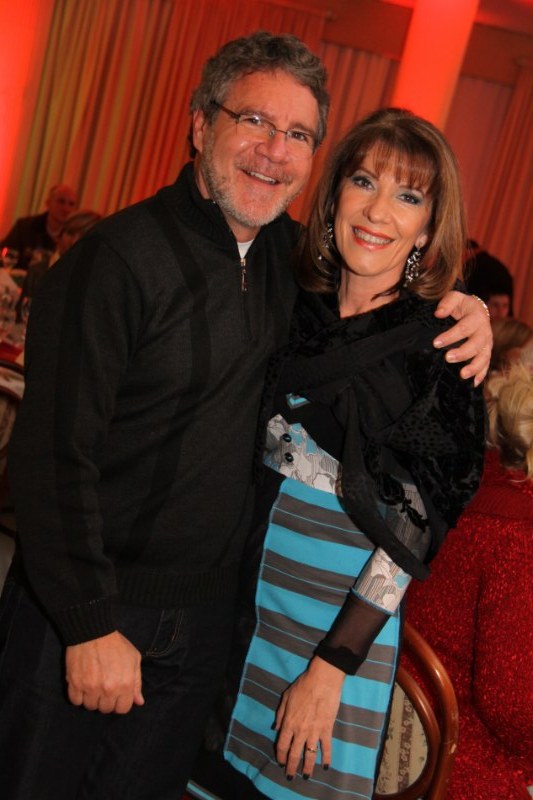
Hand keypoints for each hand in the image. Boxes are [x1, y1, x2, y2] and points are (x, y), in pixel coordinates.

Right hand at [66, 630, 143, 713]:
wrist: (93, 631)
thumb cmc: (116, 644)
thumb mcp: (134, 659)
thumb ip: (137, 682)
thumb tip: (139, 702)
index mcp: (125, 684)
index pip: (123, 709)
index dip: (120, 703)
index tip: (117, 695)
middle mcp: (108, 689)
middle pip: (106, 709)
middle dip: (106, 701)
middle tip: (104, 687)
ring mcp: (91, 688)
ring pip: (90, 706)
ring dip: (92, 699)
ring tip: (93, 685)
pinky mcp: (75, 684)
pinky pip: (75, 701)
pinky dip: (78, 696)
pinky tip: (83, 685)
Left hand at [275, 657, 344, 778]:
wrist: (322, 681)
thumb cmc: (303, 686)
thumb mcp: (286, 697)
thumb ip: (280, 714)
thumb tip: (276, 728)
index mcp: (289, 723)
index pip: (282, 745)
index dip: (280, 756)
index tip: (281, 762)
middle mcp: (300, 731)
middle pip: (294, 754)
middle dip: (291, 767)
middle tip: (290, 776)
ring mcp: (314, 732)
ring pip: (309, 755)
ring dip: (307, 768)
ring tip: (305, 776)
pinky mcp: (327, 730)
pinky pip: (326, 748)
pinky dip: (326, 758)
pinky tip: (325, 767)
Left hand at [433, 291, 491, 384]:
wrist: (475, 310)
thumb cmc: (461, 305)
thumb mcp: (455, 298)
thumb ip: (446, 303)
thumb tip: (438, 313)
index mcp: (477, 316)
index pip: (464, 328)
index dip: (450, 336)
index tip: (435, 343)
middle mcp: (485, 331)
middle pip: (476, 344)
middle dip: (462, 352)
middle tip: (447, 358)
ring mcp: (487, 343)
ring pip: (484, 357)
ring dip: (474, 367)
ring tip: (462, 375)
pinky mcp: (486, 352)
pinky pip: (486, 365)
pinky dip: (481, 374)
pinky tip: (474, 383)